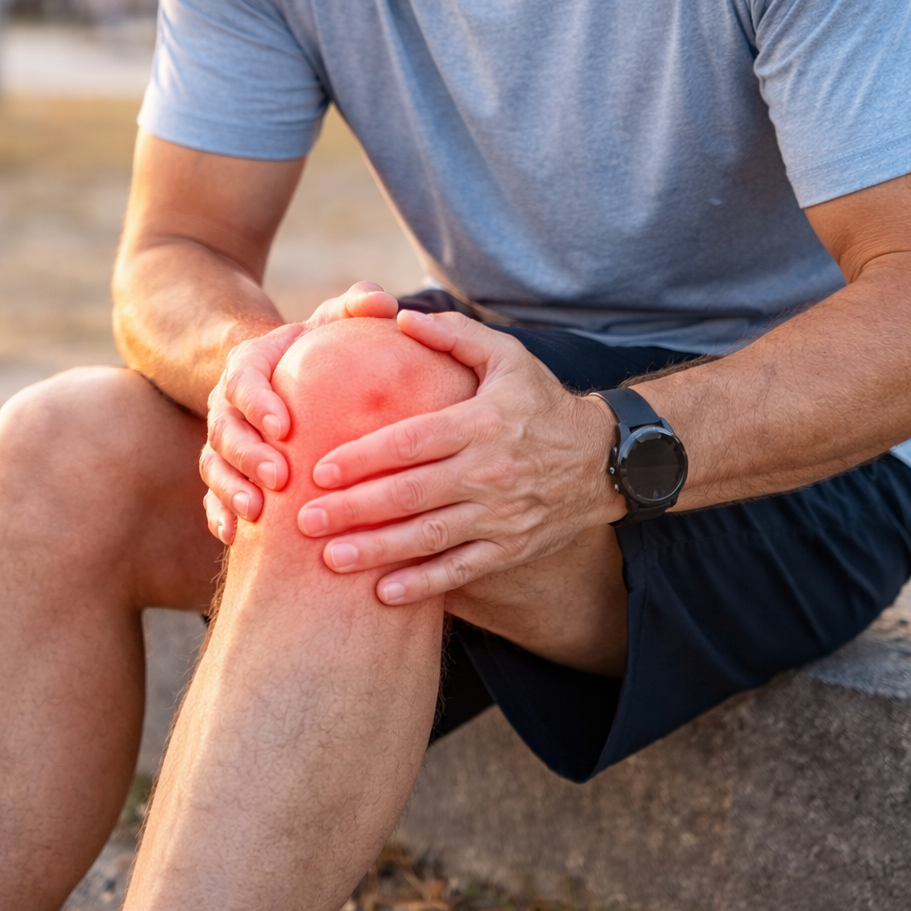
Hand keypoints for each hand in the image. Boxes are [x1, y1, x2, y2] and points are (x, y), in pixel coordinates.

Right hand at [200, 282, 398, 542]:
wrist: (287, 377)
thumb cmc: (320, 349)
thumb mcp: (335, 321)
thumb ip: (357, 305)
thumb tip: (383, 303)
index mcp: (249, 365)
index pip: (244, 381)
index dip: (259, 404)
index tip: (285, 426)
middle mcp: (227, 404)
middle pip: (224, 430)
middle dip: (248, 455)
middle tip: (279, 478)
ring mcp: (222, 441)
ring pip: (213, 465)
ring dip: (231, 490)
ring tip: (256, 513)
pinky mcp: (225, 472)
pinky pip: (211, 496)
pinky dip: (218, 514)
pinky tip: (235, 536)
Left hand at [296, 310, 622, 603]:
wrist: (605, 458)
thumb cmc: (542, 402)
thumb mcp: (508, 356)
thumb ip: (454, 336)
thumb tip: (400, 317)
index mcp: (481, 422)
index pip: (411, 441)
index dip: (364, 457)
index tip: (320, 468)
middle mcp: (489, 472)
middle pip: (410, 494)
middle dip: (354, 510)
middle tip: (305, 520)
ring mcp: (501, 515)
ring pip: (429, 537)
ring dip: (377, 551)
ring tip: (330, 560)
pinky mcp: (511, 547)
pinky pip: (462, 570)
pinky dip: (423, 584)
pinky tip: (383, 593)